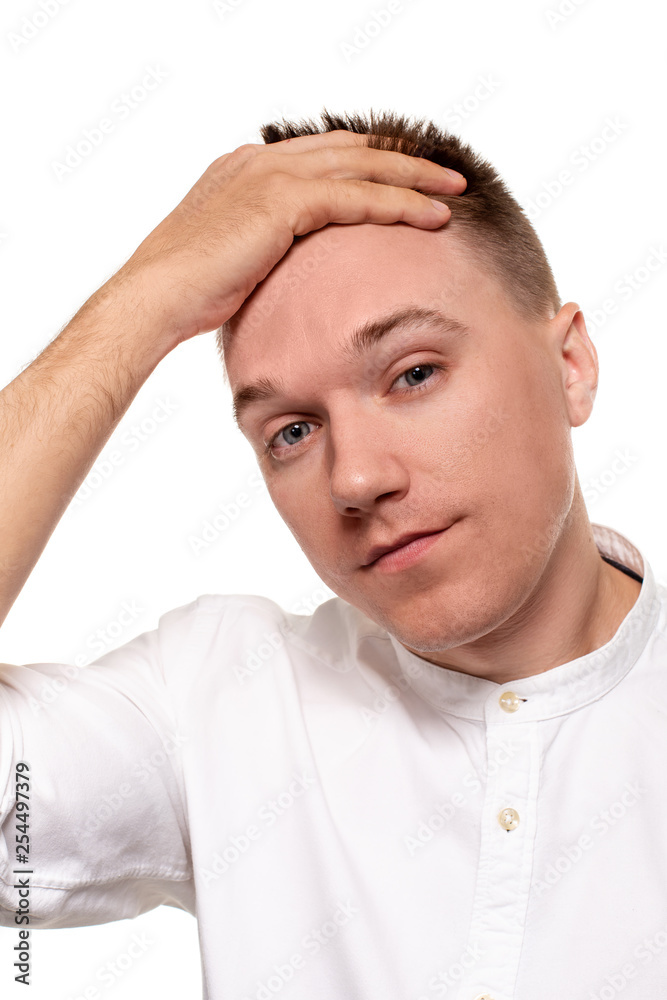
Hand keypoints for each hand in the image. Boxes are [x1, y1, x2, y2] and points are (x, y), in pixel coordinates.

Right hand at [117, 129, 465, 347]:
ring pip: (362, 166)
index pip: (325, 156)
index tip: (408, 180)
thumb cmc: (187, 296)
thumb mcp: (233, 261)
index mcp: (247, 170)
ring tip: (455, 191)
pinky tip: (430, 217)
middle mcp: (260, 162)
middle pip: (351, 150)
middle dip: (403, 162)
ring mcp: (270, 175)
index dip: (371, 165)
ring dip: (414, 178)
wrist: (155, 299)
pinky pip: (355, 197)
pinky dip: (397, 205)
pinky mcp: (280, 200)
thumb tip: (291, 270)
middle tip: (446, 176)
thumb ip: (265, 248)